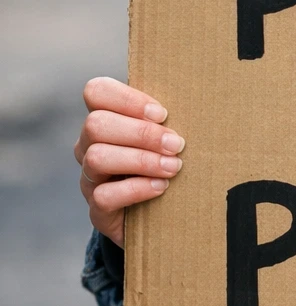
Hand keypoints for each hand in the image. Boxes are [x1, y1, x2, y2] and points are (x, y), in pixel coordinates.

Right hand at [74, 77, 185, 247]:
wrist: (158, 214)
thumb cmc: (164, 161)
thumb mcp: (164, 137)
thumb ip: (166, 120)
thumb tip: (197, 104)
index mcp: (104, 119)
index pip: (96, 92)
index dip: (127, 99)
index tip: (162, 114)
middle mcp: (88, 146)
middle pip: (96, 124)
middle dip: (141, 133)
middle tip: (175, 145)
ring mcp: (89, 178)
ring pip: (97, 158)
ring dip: (141, 160)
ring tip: (173, 167)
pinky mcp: (97, 209)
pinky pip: (104, 196)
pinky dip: (137, 189)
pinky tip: (161, 187)